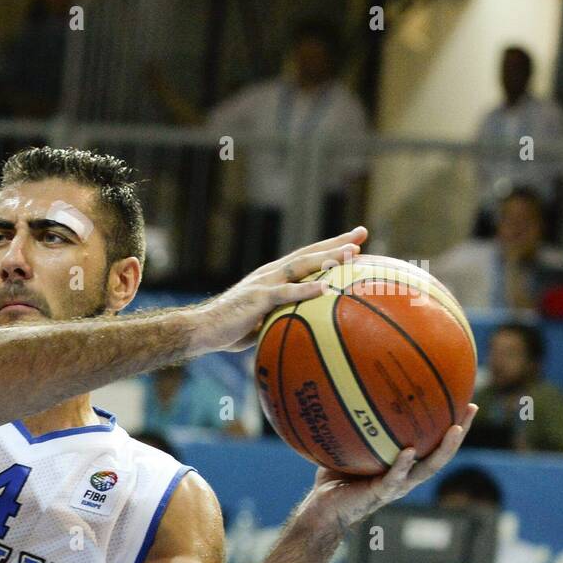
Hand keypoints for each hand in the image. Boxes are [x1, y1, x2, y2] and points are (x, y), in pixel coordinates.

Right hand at [188, 226, 368, 354]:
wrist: (201, 330)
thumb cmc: (228, 330)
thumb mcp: (261, 323)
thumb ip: (279, 319)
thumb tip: (299, 331)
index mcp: (271, 278)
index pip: (305, 258)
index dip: (329, 248)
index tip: (355, 241)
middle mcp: (269, 274)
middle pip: (308, 253)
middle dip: (337, 242)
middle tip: (362, 232)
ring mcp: (264, 283)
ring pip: (301, 265)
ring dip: (328, 257)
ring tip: (352, 251)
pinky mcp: (258, 298)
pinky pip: (286, 292)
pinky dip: (307, 289)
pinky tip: (326, 287)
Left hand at [298, 404, 477, 534]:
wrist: (322, 509)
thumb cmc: (334, 478)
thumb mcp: (347, 447)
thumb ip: (355, 428)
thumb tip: (351, 392)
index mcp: (403, 466)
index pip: (432, 443)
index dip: (449, 425)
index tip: (464, 401)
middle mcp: (406, 476)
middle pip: (441, 453)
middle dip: (460, 432)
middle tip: (471, 409)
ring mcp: (396, 486)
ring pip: (428, 468)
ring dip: (444, 448)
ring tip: (456, 428)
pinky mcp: (380, 493)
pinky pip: (395, 478)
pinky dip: (402, 465)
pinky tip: (408, 451)